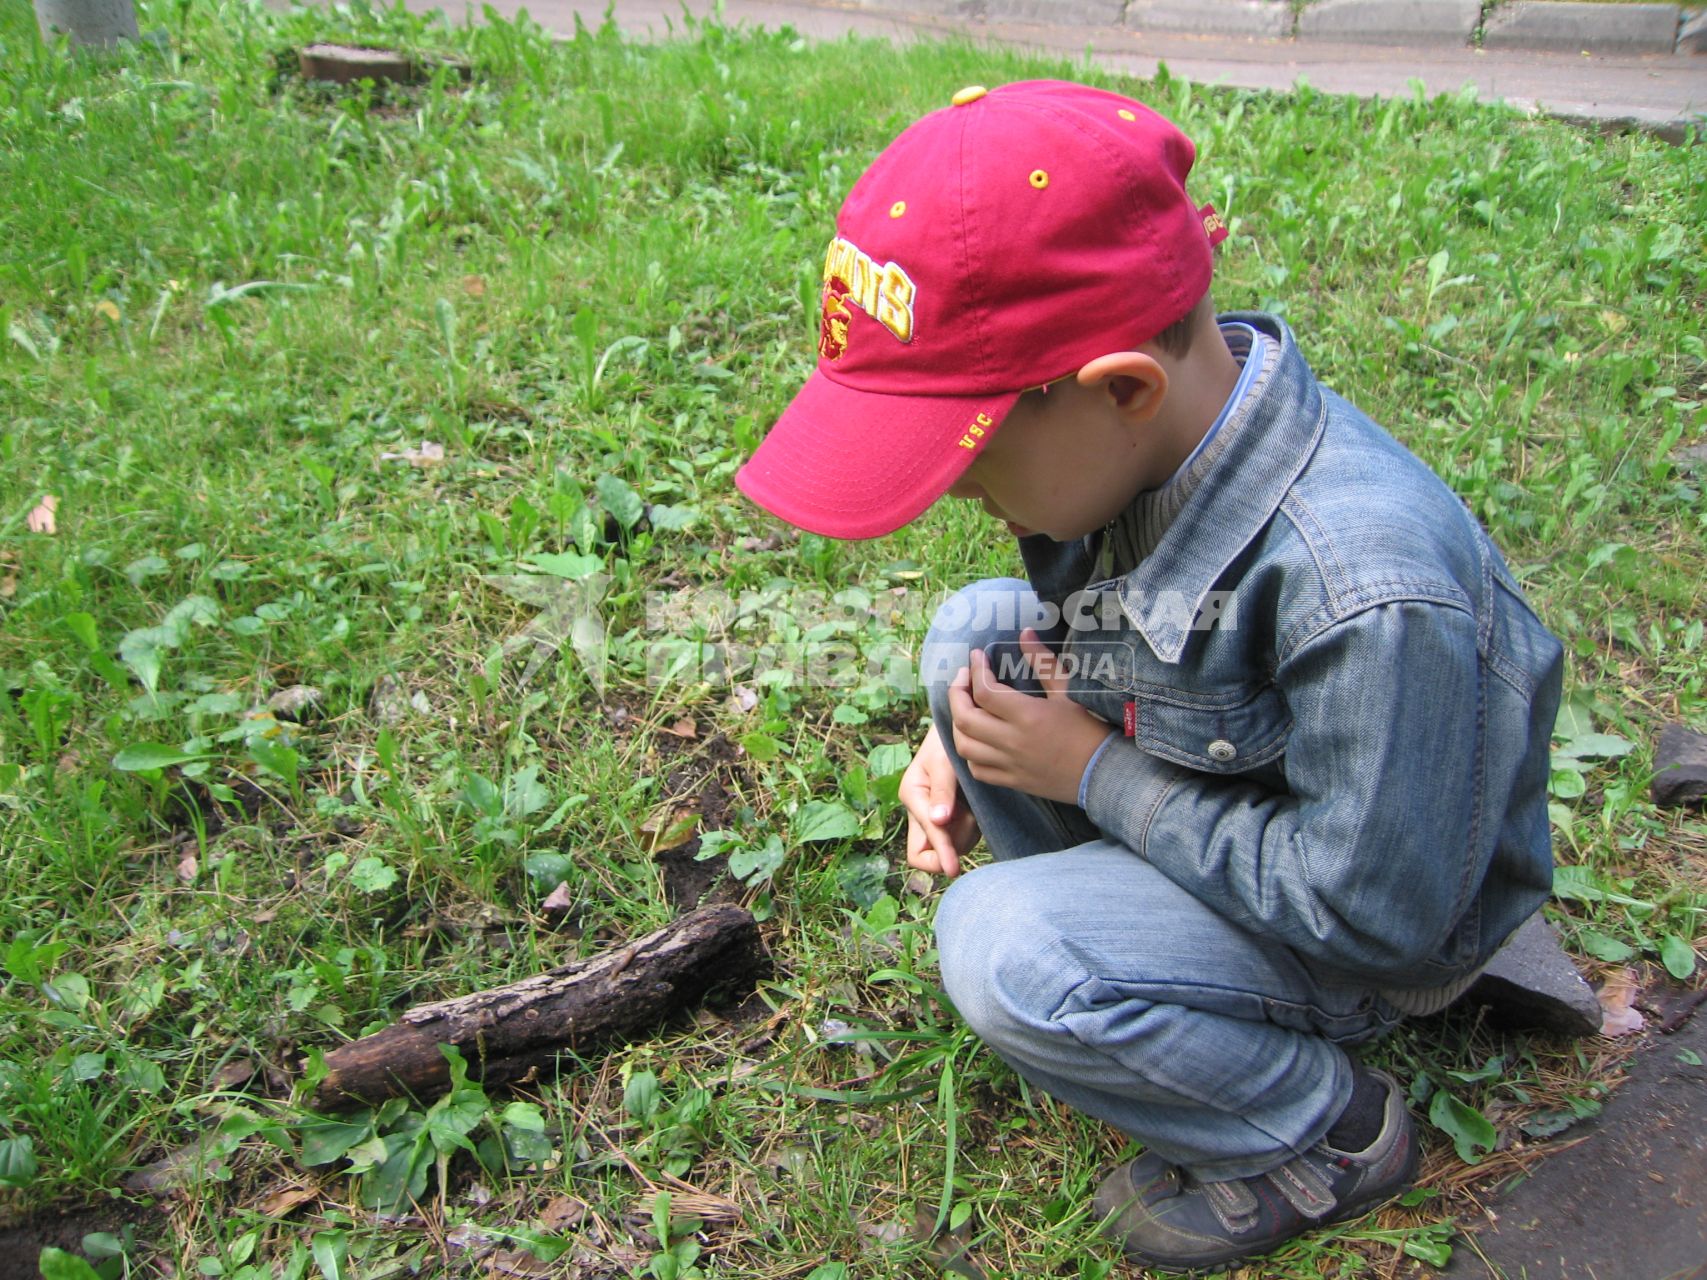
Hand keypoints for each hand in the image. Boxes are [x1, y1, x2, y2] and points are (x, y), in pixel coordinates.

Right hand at [899, 723, 980, 878]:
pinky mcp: (955, 816)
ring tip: (972, 804)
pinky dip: (972, 826)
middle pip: (929, 853)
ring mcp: (939, 816)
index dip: (939, 855)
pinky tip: (975, 805)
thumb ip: (942, 791)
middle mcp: (923, 811)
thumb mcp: (944, 762)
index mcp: (912, 797)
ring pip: (952, 845)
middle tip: (968, 823)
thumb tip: (938, 820)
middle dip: (949, 848)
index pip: (921, 844)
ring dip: (965, 832)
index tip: (953, 868)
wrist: (962, 729)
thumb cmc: (948, 741)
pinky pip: (965, 836)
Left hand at [947, 629, 1115, 806]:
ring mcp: (1010, 764)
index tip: (976, 656)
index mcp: (1028, 716)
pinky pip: (977, 770)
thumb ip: (1043, 661)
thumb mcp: (1069, 691)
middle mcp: (1013, 741)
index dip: (975, 670)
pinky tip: (976, 738)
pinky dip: (969, 753)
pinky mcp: (1012, 781)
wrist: (1106, 772)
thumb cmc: (1091, 728)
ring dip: (958, 724)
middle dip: (957, 694)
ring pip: (964, 746)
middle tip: (963, 678)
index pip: (985, 691)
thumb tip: (1025, 632)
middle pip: (965, 718)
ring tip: (965, 707)